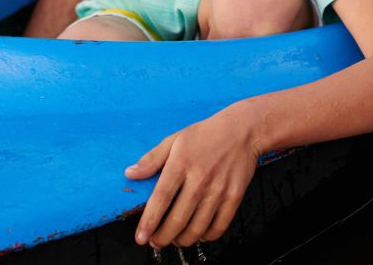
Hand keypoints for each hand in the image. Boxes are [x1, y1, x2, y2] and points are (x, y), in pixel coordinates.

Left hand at [125, 106, 261, 248]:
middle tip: (155, 242)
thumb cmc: (204, 135)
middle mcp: (199, 179)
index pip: (161, 199)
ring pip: (198, 227)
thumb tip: (130, 174)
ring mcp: (218, 190)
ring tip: (175, 240)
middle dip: (163, 238)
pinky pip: (219, 226)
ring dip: (183, 240)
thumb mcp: (174, 140)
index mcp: (180, 164)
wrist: (241, 130)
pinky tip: (198, 234)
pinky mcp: (234, 197)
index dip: (149, 221)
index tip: (140, 236)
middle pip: (178, 219)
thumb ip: (151, 160)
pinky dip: (207, 236)